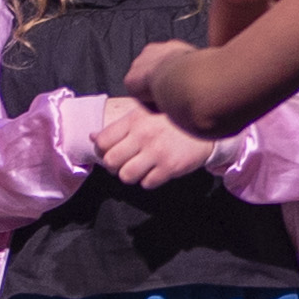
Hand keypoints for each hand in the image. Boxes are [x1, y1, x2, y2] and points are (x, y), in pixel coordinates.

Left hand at [92, 93, 216, 188]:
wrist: (206, 126)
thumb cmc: (171, 121)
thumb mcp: (144, 114)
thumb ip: (120, 126)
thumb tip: (92, 137)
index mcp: (134, 119)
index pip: (102, 142)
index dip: (102, 151)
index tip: (111, 152)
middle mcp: (143, 135)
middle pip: (111, 162)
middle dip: (114, 167)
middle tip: (124, 164)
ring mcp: (157, 152)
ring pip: (126, 176)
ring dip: (131, 176)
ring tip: (140, 168)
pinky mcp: (170, 167)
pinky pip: (147, 183)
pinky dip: (148, 181)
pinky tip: (156, 171)